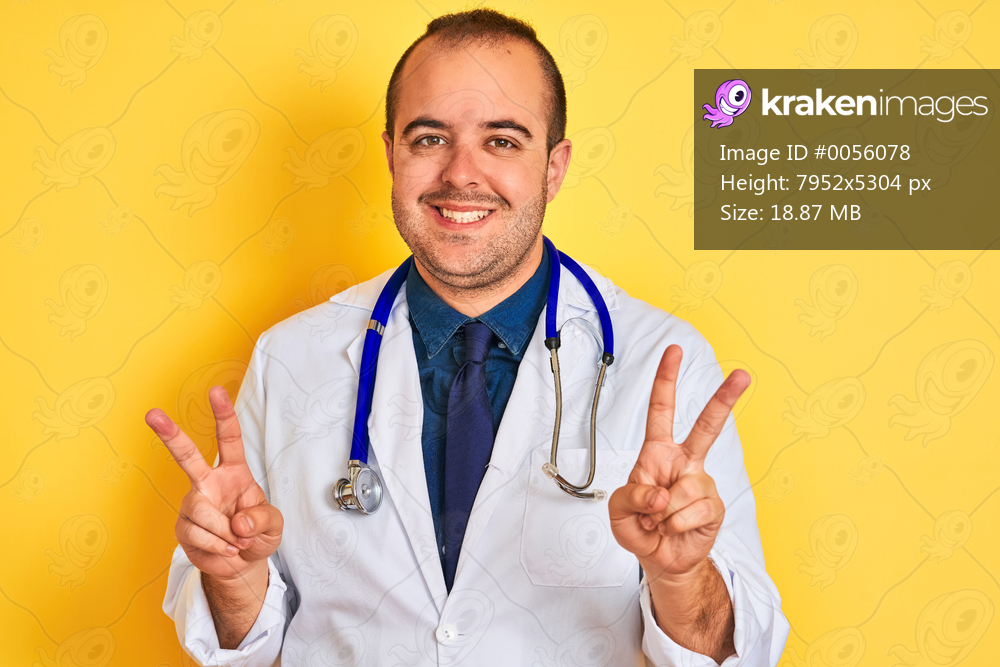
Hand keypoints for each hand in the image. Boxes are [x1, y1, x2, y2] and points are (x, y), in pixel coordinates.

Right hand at [146, 386, 282, 581]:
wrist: (242, 563)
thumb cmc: (257, 534)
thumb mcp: (273, 525)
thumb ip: (263, 519)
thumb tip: (239, 522)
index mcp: (234, 472)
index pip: (229, 439)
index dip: (223, 415)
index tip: (216, 392)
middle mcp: (209, 482)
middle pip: (187, 456)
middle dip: (170, 435)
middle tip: (152, 414)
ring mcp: (194, 504)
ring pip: (202, 512)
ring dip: (226, 533)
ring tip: (238, 541)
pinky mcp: (183, 527)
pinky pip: (198, 535)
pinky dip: (219, 546)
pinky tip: (226, 549)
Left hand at [609, 344, 748, 580]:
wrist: (662, 559)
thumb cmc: (640, 528)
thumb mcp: (618, 510)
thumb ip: (632, 496)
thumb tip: (661, 493)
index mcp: (657, 452)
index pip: (661, 410)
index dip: (666, 380)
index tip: (675, 351)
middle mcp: (684, 462)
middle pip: (708, 426)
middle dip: (725, 399)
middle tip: (743, 374)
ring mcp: (702, 482)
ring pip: (684, 488)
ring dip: (663, 512)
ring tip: (659, 521)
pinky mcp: (714, 506)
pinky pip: (693, 510)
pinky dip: (675, 524)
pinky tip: (674, 528)